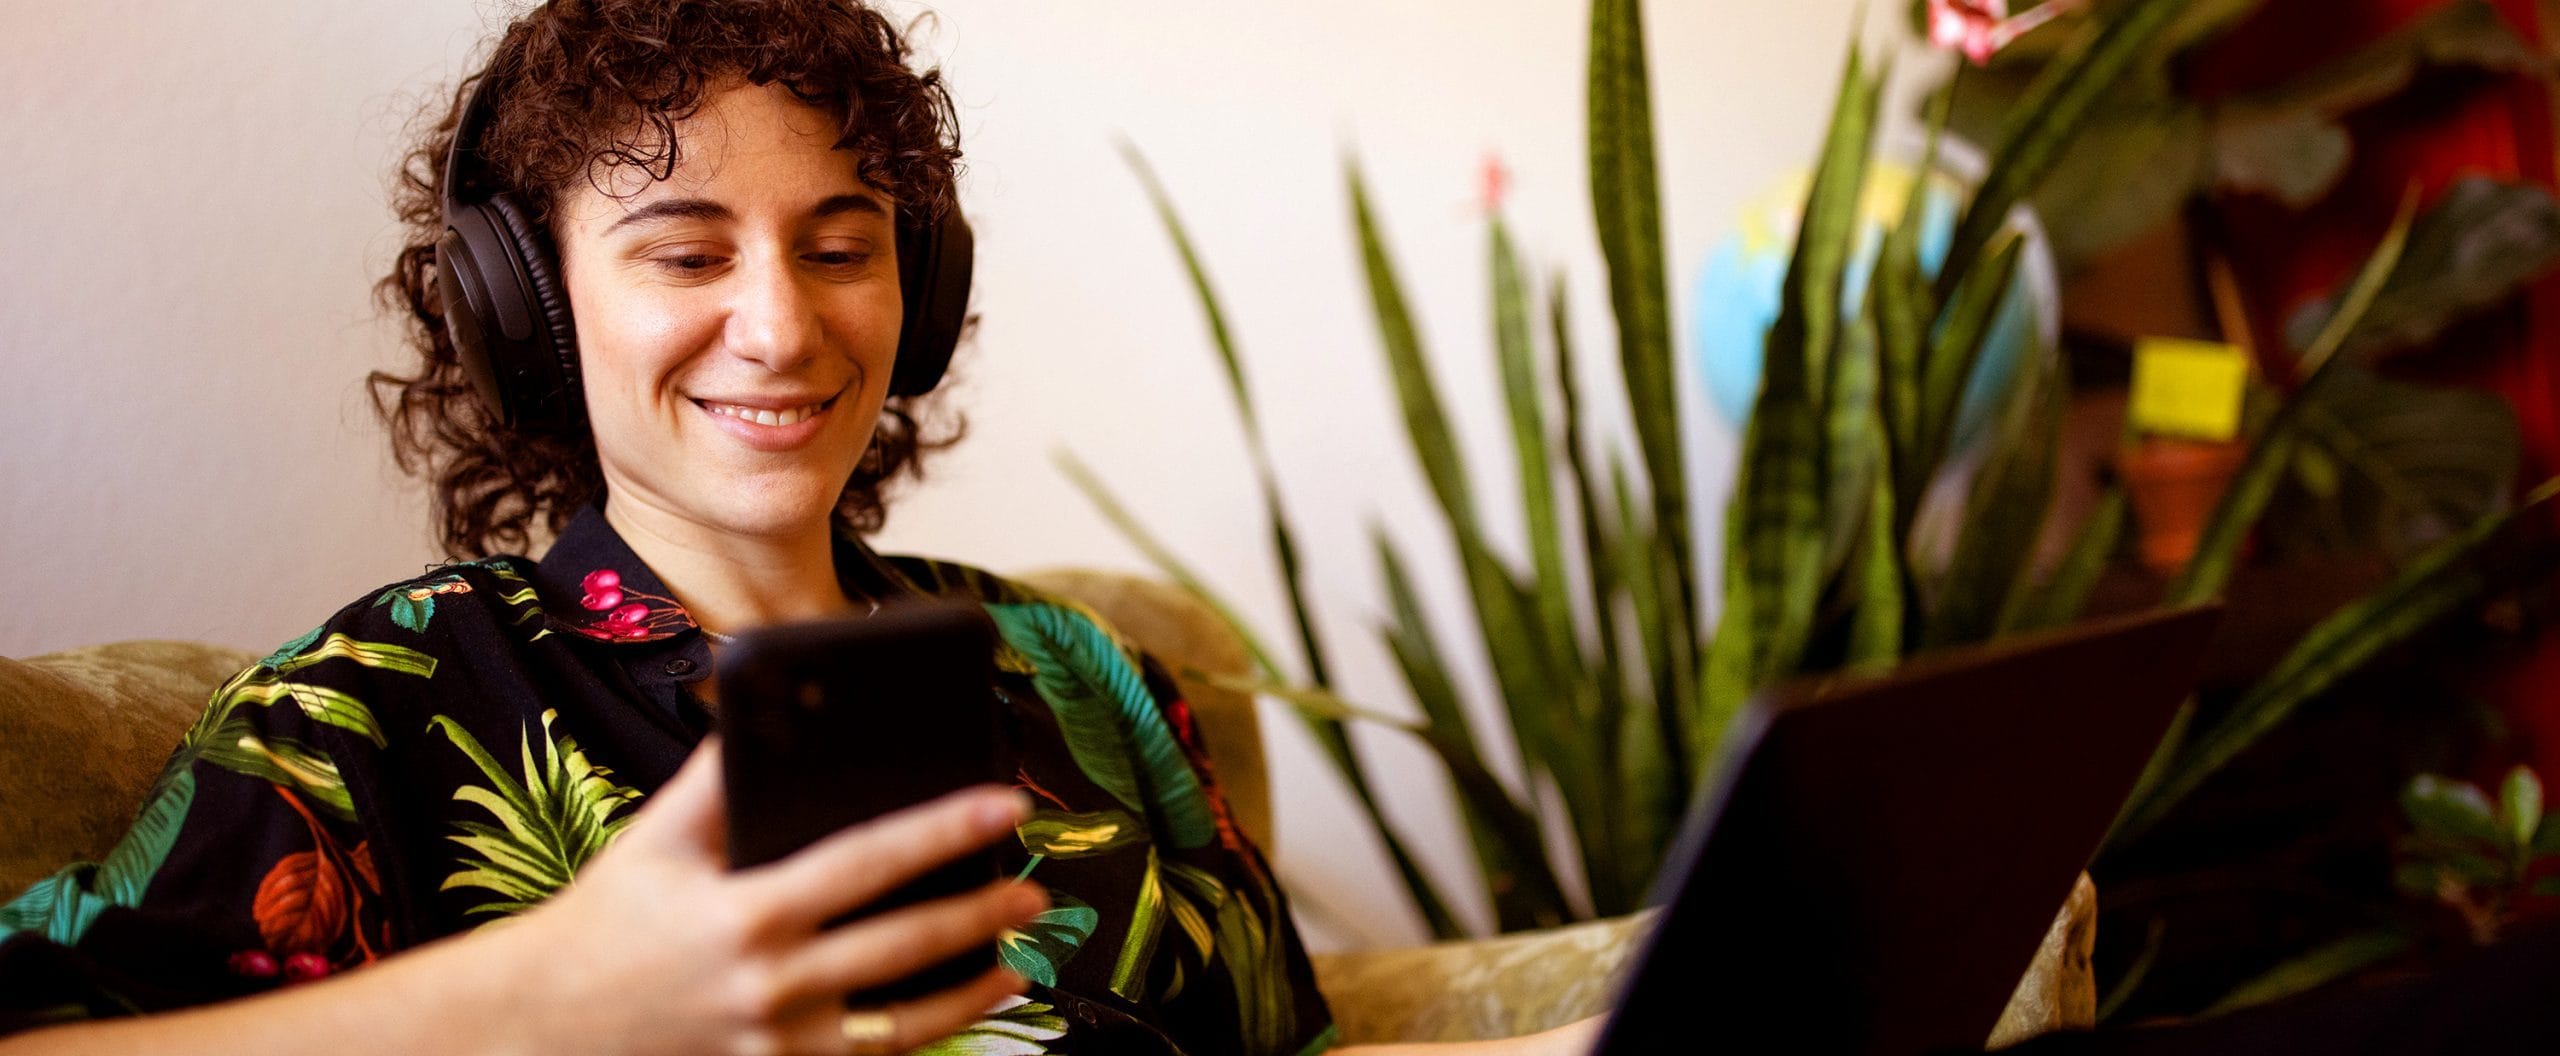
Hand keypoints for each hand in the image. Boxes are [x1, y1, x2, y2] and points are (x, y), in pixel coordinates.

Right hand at [481, 739, 1042, 1054]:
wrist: (544, 1027)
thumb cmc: (609, 919)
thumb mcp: (656, 839)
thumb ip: (717, 774)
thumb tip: (769, 697)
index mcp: (745, 913)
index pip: (867, 861)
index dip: (943, 830)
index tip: (1004, 804)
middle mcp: (769, 984)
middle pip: (902, 945)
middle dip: (979, 914)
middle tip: (1038, 890)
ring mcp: (779, 1043)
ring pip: (901, 1021)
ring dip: (971, 990)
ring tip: (1022, 957)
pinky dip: (927, 1033)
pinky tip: (966, 1004)